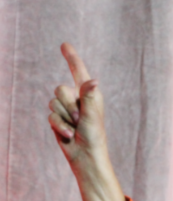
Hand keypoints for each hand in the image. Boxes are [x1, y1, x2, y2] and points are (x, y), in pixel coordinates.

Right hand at [48, 43, 123, 200]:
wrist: (86, 156)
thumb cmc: (95, 136)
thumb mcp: (93, 116)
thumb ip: (90, 97)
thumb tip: (92, 80)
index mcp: (90, 94)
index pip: (78, 71)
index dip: (71, 58)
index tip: (64, 44)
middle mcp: (77, 98)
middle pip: (60, 89)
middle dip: (69, 105)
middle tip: (80, 119)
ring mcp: (66, 108)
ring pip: (53, 103)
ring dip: (64, 117)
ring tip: (76, 128)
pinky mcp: (58, 119)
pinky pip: (50, 116)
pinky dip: (59, 126)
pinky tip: (69, 134)